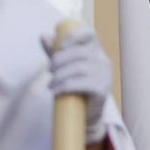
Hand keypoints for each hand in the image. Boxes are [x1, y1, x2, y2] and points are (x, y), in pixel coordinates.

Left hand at [44, 25, 110, 143]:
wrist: (86, 115)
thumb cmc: (76, 88)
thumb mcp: (65, 66)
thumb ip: (55, 51)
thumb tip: (44, 36)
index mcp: (96, 52)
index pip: (91, 34)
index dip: (75, 35)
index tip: (61, 46)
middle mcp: (103, 61)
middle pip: (80, 52)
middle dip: (59, 60)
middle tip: (48, 71)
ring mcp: (105, 76)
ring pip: (79, 68)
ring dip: (59, 75)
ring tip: (50, 84)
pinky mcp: (102, 90)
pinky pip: (80, 84)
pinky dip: (64, 86)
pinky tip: (55, 91)